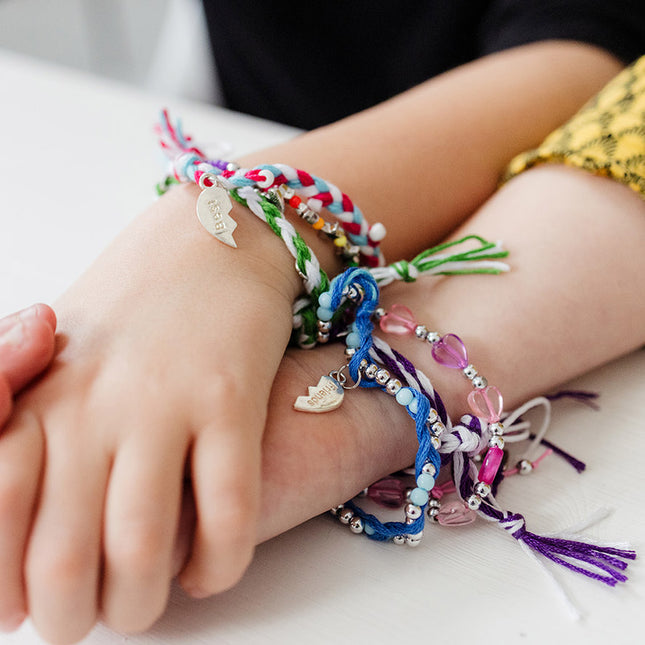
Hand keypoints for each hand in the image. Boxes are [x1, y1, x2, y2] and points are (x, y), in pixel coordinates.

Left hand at [0, 186, 301, 642]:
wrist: (214, 238)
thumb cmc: (135, 308)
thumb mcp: (59, 361)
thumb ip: (29, 431)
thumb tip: (25, 539)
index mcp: (37, 395)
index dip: (0, 585)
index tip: (24, 602)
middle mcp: (90, 403)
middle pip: (58, 558)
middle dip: (70, 618)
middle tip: (89, 615)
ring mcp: (164, 401)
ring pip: (139, 550)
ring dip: (140, 605)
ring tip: (147, 601)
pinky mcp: (232, 401)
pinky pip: (227, 515)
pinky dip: (217, 566)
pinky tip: (211, 568)